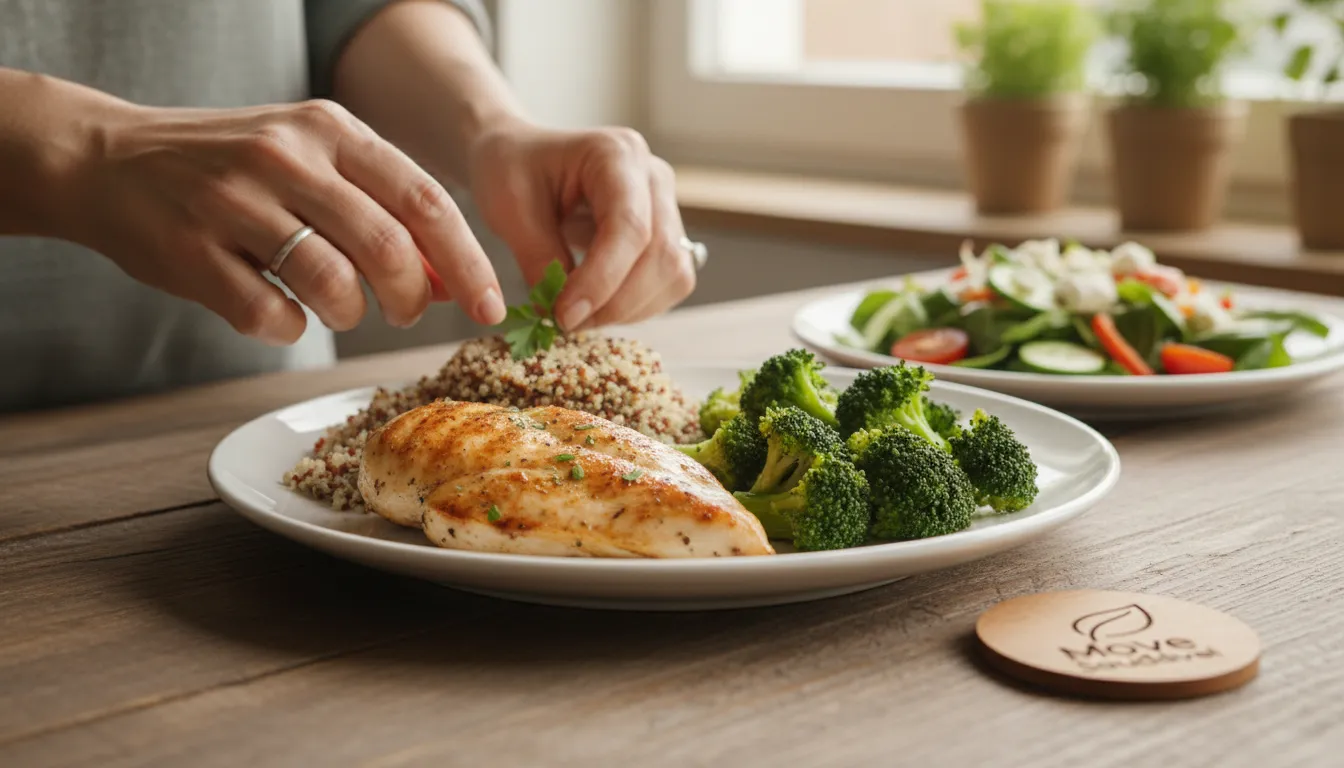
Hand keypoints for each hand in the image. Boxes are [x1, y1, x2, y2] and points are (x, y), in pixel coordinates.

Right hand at [63, 98, 505, 344]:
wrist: (106, 160)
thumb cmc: (231, 169)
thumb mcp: (312, 162)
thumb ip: (381, 208)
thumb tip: (452, 277)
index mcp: (330, 130)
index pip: (426, 200)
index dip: (469, 262)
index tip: (492, 307)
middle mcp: (287, 157)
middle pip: (389, 249)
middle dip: (411, 300)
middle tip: (402, 313)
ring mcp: (235, 201)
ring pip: (334, 285)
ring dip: (349, 316)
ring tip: (335, 309)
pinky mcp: (192, 251)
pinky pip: (271, 315)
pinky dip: (289, 328)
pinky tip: (280, 312)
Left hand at [468, 123, 696, 330]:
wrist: (520, 157)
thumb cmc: (512, 168)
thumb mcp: (509, 207)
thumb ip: (538, 257)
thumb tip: (562, 311)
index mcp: (617, 155)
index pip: (629, 226)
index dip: (602, 279)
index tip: (565, 315)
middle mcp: (654, 177)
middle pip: (661, 254)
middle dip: (615, 301)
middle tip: (566, 322)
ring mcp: (666, 206)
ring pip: (673, 274)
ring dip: (628, 309)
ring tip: (579, 314)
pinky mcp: (666, 235)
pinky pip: (669, 283)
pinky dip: (636, 306)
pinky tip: (598, 305)